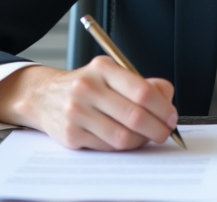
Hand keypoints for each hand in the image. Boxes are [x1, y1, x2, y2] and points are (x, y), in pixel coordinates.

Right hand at [0, 57, 177, 150]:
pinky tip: (126, 139)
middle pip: (134, 117)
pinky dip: (123, 147)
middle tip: (165, 132)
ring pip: (122, 137)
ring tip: (147, 137)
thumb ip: (142, 83)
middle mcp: (87, 88)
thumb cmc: (87, 86)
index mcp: (103, 69)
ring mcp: (77, 112)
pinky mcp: (70, 134)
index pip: (142, 91)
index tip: (171, 116)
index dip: (162, 108)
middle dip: (157, 128)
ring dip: (142, 141)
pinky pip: (107, 147)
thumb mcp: (112, 73)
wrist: (44, 96)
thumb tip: (167, 98)